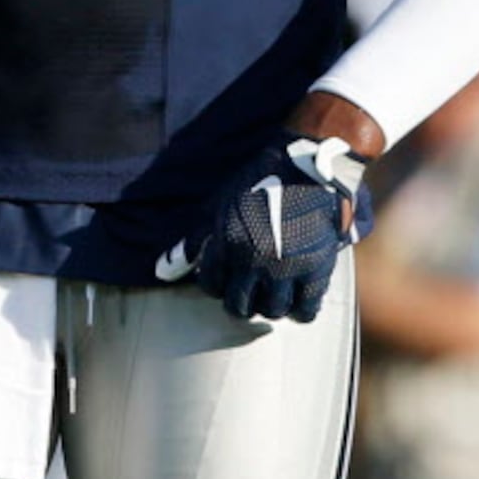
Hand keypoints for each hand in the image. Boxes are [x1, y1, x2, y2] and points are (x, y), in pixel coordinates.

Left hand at [158, 135, 373, 322]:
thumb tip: (161, 272)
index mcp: (228, 244)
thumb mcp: (218, 208)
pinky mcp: (317, 269)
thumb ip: (191, 243)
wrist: (305, 168)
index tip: (227, 277)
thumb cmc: (256, 185)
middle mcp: (256, 260)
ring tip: (271, 291)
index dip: (216, 284)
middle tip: (249, 289)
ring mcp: (288, 267)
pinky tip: (294, 297)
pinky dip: (299, 310)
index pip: (212, 287)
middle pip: (240, 307)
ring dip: (268, 305)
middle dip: (240, 301)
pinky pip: (306, 310)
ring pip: (272, 311)